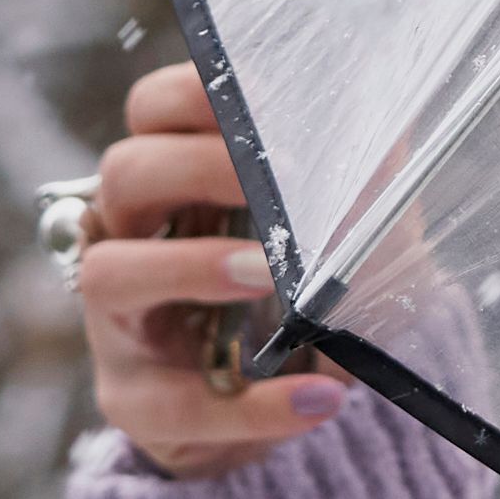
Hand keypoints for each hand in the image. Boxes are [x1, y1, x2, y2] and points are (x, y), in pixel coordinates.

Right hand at [68, 60, 355, 480]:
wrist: (302, 401)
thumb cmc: (316, 293)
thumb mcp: (352, 229)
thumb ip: (363, 176)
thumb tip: (389, 115)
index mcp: (180, 180)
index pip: (153, 110)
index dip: (190, 94)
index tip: (253, 101)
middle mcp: (132, 237)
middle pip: (123, 174)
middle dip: (193, 167)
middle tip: (269, 182)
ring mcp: (121, 319)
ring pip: (110, 276)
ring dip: (192, 266)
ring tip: (267, 275)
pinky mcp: (134, 400)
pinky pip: (176, 403)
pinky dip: (255, 404)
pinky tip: (321, 399)